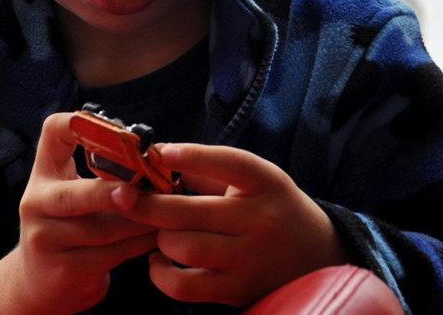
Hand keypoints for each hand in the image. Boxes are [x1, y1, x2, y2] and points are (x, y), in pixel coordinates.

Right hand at [0, 113, 156, 314]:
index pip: (52, 133)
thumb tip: (151, 154)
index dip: (76, 122)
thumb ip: (98, 174)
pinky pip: (112, 255)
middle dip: (106, 193)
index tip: (111, 127)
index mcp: (42, 174)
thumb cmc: (64, 226)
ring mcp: (46, 241)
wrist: (36, 286)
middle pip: (72, 195)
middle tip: (134, 192)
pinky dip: (139, 243)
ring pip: (101, 229)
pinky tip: (158, 234)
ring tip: (167, 210)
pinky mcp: (65, 273)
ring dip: (139, 219)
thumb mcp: (67, 193)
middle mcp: (36, 205)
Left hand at [119, 143, 349, 307]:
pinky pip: (187, 287)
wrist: (317, 253)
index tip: (160, 152)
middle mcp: (260, 221)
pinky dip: (162, 275)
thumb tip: (155, 157)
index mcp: (265, 182)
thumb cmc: (271, 205)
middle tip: (124, 196)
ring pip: (184, 247)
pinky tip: (158, 261)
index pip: (230, 163)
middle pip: (191, 211)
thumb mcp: (253, 177)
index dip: (193, 156)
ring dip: (158, 236)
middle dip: (148, 203)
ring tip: (154, 228)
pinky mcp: (238, 291)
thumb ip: (206, 168)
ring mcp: (249, 260)